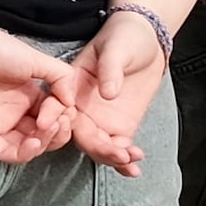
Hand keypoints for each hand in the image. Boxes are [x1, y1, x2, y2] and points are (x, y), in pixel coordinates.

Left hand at [0, 22, 81, 166]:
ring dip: (46, 142)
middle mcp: (16, 112)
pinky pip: (8, 154)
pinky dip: (26, 153)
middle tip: (58, 120)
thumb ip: (62, 78)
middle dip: (59, 131)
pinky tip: (34, 141)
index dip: (64, 115)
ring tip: (47, 126)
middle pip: (47, 135)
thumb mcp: (37, 60)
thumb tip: (71, 102)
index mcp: (29, 95)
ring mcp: (0, 124)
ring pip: (30, 147)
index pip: (56, 116)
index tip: (62, 105)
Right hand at [60, 9, 172, 176]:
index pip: (60, 108)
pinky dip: (124, 161)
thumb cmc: (124, 37)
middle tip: (116, 154)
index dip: (57, 121)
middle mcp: (81, 107)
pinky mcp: (121, 126)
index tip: (61, 132)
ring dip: (112, 158)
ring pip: (98, 147)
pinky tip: (133, 168)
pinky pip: (118, 148)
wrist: (148, 41)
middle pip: (81, 135)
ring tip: (130, 161)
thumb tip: (108, 93)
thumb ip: (110, 69)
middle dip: (97, 148)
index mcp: (71, 86)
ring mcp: (101, 119)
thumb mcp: (115, 48)